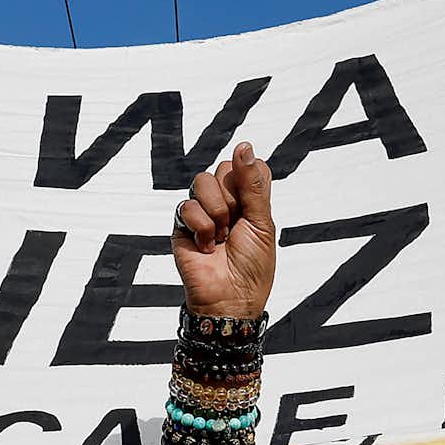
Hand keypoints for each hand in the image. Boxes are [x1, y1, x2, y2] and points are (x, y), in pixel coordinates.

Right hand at [171, 142, 275, 319]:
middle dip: (233, 198)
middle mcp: (226, 201)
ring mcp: (203, 211)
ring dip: (216, 211)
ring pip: (202, 181)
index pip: (248, 164)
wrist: (231, 298)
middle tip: (236, 225)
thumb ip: (253, 184)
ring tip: (221, 236)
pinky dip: (201, 227)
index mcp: (250, 200)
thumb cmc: (252, 267)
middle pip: (224, 168)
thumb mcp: (262, 222)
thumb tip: (243, 145)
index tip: (252, 204)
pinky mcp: (182, 225)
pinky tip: (206, 246)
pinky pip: (187, 205)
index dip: (249, 178)